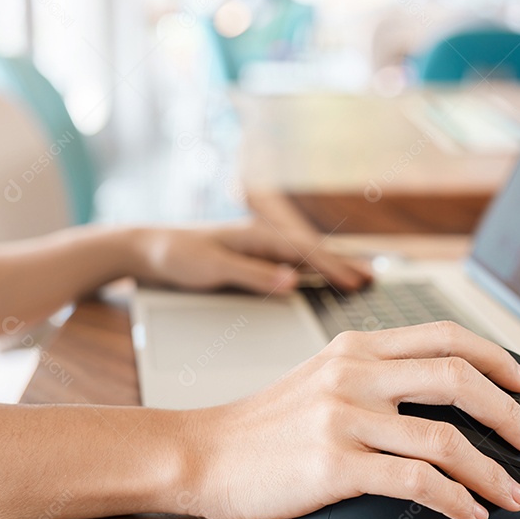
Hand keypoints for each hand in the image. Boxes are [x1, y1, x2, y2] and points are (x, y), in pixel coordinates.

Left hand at [131, 221, 370, 294]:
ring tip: (357, 277)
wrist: (146, 248)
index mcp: (256, 236)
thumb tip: (292, 281)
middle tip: (372, 279)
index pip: (305, 252)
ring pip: (302, 256)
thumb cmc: (175, 256)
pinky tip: (318, 277)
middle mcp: (260, 237)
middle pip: (310, 251)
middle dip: (341, 264)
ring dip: (329, 266)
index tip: (358, 282)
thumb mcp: (212, 268)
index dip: (334, 268)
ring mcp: (256, 245)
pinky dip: (310, 269)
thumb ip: (253, 275)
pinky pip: (288, 261)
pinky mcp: (249, 256)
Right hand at [181, 322, 519, 518]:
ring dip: (492, 470)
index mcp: (355, 347)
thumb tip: (439, 395)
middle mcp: (354, 373)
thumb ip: (373, 375)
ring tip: (511, 492)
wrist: (204, 453)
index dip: (497, 357)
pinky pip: (415, 480)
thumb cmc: (262, 423)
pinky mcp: (334, 464)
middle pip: (457, 377)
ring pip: (444, 437)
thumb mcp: (320, 378)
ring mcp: (343, 417)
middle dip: (510, 411)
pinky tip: (469, 512)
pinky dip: (455, 499)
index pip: (444, 335)